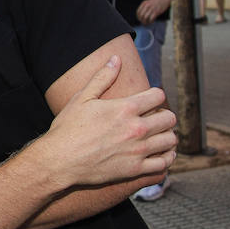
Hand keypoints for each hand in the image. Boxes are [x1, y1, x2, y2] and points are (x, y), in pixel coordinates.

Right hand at [34, 55, 176, 189]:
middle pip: (169, 118)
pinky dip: (166, 157)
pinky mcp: (135, 170)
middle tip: (155, 119)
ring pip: (170, 140)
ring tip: (158, 136)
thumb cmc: (67, 128)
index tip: (149, 101)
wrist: (59, 160)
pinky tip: (160, 154)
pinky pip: (164, 163)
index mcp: (125, 108)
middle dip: (164, 116)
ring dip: (167, 136)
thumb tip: (116, 58)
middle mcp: (136, 128)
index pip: (158, 96)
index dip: (155, 96)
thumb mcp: (82, 98)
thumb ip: (102, 77)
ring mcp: (137, 151)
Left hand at [135, 0, 172, 24]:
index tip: (140, 19)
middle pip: (141, 15)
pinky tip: (152, 21)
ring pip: (145, 18)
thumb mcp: (148, 2)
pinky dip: (150, 21)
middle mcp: (147, 6)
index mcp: (144, 3)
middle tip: (143, 22)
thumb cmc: (157, 1)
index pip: (138, 12)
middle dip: (141, 20)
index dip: (138, 17)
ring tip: (147, 23)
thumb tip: (141, 15)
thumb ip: (144, 7)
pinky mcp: (156, 12)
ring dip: (146, 22)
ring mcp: (151, 9)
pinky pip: (151, 19)